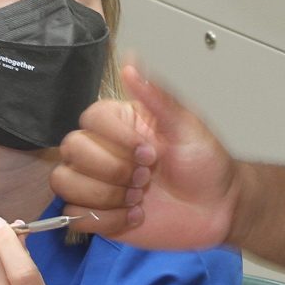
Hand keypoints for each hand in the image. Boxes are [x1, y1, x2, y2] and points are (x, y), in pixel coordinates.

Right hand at [52, 63, 240, 250]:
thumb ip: (156, 97)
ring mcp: (98, 184)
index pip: (89, 119)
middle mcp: (104, 151)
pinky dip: (108, 220)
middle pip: (70, 150)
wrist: (219, 209)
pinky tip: (136, 215)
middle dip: (111, 169)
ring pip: (65, 183)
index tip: (149, 150)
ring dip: (106, 196)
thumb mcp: (187, 126)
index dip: (115, 138)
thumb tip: (131, 65)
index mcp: (121, 124)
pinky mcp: (99, 215)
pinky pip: (75, 217)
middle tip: (146, 177)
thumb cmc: (207, 165)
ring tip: (139, 198)